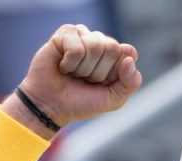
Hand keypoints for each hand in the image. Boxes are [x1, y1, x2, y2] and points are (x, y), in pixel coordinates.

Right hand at [15, 24, 141, 128]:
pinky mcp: (65, 33)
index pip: (129, 52)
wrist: (50, 107)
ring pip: (95, 46)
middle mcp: (101, 41)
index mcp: (116, 55)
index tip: (102, 83)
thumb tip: (129, 59)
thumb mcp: (113, 99)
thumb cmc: (80, 102)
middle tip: (85, 79)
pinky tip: (62, 67)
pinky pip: (76, 47)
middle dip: (98, 72)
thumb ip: (131, 83)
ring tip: (73, 74)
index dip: (116, 72)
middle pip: (112, 47)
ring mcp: (83, 35)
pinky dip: (69, 63)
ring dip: (82, 69)